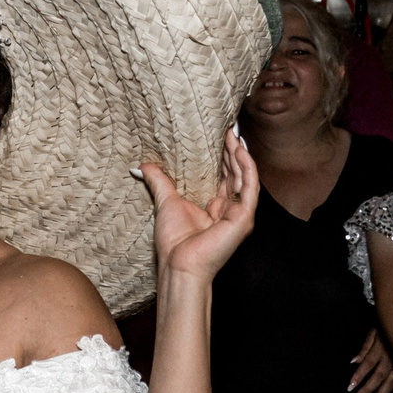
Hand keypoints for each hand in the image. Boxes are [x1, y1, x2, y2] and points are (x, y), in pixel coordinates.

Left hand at [143, 126, 258, 284]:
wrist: (178, 264)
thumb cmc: (174, 241)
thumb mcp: (165, 202)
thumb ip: (159, 181)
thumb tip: (143, 165)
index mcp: (215, 208)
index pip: (224, 176)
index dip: (223, 156)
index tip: (219, 135)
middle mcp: (230, 210)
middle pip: (235, 174)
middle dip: (232, 151)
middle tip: (228, 128)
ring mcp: (239, 214)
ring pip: (244, 177)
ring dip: (240, 155)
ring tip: (234, 134)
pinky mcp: (244, 218)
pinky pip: (250, 187)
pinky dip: (247, 168)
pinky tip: (240, 150)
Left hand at [347, 328, 392, 392]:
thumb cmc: (388, 328)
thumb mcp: (374, 332)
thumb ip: (365, 347)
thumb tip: (354, 361)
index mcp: (381, 349)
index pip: (367, 365)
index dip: (358, 376)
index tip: (350, 387)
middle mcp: (391, 358)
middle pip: (378, 376)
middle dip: (367, 389)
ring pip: (390, 382)